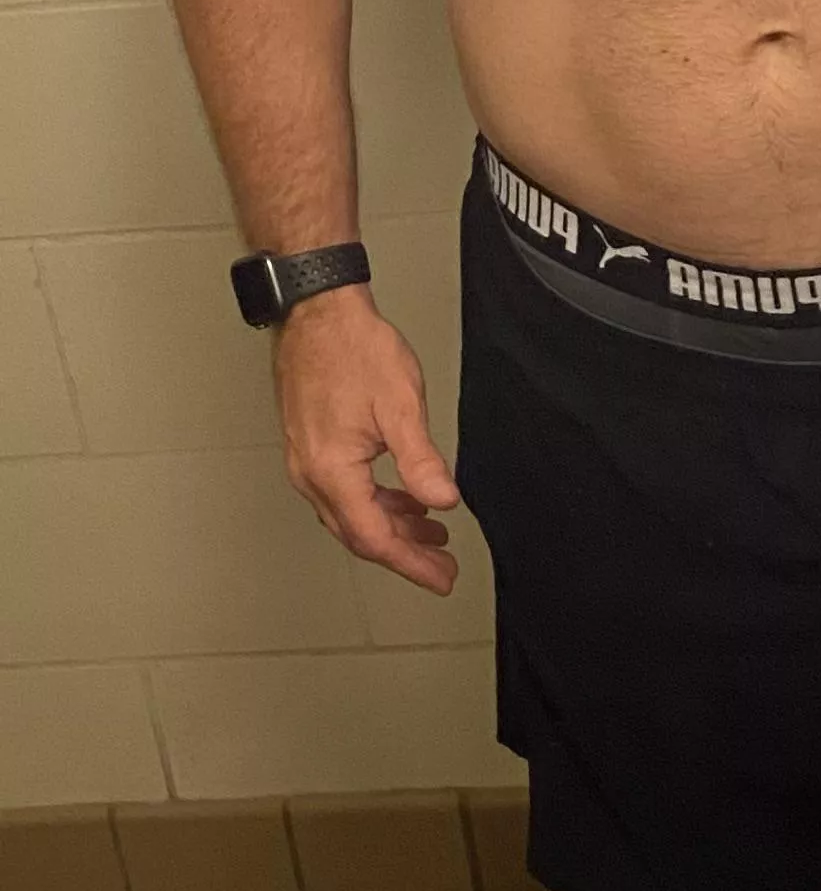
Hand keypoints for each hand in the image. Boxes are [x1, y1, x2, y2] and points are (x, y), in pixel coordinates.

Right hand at [275, 285, 460, 592]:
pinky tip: (402, 497)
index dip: (410, 563)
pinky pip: (343, 492)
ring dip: (392, 528)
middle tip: (442, 565)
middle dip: (404, 554)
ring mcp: (306, 461)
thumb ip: (421, 460)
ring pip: (351, 514)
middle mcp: (311, 474)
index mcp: (331, 471)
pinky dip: (376, 503)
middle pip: (359, 534)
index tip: (441, 577)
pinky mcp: (310, 446)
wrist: (317, 312)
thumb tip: (444, 500)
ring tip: (430, 533)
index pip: (374, 538)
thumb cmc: (353, 348)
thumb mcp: (400, 405)